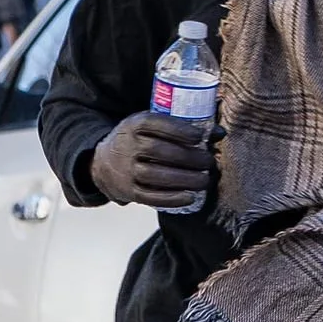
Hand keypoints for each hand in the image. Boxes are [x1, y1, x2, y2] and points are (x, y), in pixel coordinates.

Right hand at [91, 112, 210, 208]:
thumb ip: (180, 126)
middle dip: (188, 157)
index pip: (154, 123)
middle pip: (158, 151)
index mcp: (134, 125)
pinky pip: (151, 197)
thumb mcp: (150, 126)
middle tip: (208, 162)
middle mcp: (127, 146)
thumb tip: (219, 133)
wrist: (103, 163)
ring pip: (155, 175)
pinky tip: (190, 196)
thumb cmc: (137, 140)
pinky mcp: (129, 191)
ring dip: (184, 179)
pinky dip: (172, 198)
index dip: (177, 130)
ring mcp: (126, 170)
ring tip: (204, 180)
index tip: (199, 136)